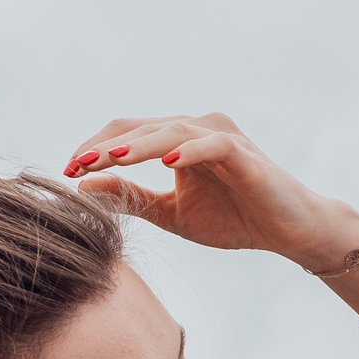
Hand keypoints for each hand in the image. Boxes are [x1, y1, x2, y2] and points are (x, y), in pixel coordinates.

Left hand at [61, 113, 358, 270]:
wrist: (291, 232)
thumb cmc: (236, 220)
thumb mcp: (173, 214)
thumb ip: (133, 198)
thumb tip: (85, 186)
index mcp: (176, 141)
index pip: (126, 134)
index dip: (94, 150)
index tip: (67, 171)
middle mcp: (196, 129)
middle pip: (140, 126)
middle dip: (105, 146)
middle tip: (76, 164)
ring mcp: (221, 136)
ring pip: (170, 131)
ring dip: (137, 145)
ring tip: (109, 160)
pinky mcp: (244, 152)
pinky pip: (211, 144)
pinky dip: (188, 151)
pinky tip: (165, 163)